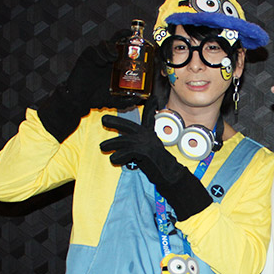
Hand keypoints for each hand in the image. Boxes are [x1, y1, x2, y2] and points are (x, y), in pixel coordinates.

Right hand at [38, 30, 142, 141]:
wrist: (81, 100)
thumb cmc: (97, 97)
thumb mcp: (116, 100)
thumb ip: (127, 100)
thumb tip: (140, 99)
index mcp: (116, 65)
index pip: (124, 49)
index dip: (130, 41)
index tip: (137, 39)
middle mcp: (107, 58)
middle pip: (115, 41)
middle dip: (121, 38)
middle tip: (127, 43)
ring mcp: (97, 56)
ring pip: (105, 44)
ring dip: (110, 48)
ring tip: (113, 57)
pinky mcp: (86, 57)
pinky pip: (93, 50)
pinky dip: (99, 54)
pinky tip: (101, 62)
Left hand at [100, 99, 212, 220]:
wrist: (169, 175)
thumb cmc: (157, 166)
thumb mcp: (148, 151)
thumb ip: (138, 144)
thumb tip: (123, 144)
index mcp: (149, 134)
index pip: (149, 116)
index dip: (150, 106)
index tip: (150, 97)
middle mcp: (148, 136)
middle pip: (129, 125)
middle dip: (115, 122)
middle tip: (104, 120)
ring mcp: (146, 143)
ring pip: (123, 141)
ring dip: (111, 144)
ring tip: (103, 147)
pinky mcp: (144, 152)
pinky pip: (126, 152)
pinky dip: (118, 157)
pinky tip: (114, 159)